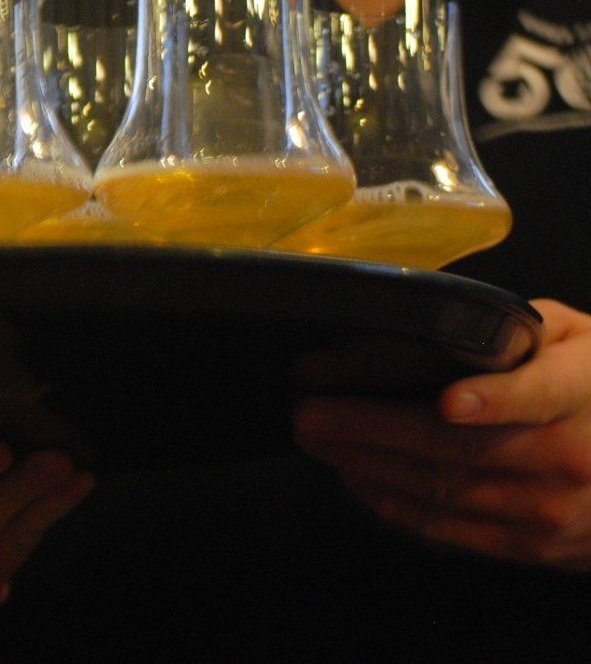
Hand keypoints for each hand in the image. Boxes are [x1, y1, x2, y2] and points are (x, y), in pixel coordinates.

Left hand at [294, 299, 590, 570]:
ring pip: (446, 492)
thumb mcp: (575, 340)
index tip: (449, 402)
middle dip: (375, 430)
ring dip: (369, 466)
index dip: (497, 400)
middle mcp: (572, 456)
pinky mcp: (532, 547)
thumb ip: (513, 331)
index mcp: (585, 391)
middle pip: (463, 449)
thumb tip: (417, 324)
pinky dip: (396, 505)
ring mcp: (552, 511)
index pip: (541, 395)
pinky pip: (453, 530)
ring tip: (316, 438)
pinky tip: (355, 478)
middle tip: (309, 411)